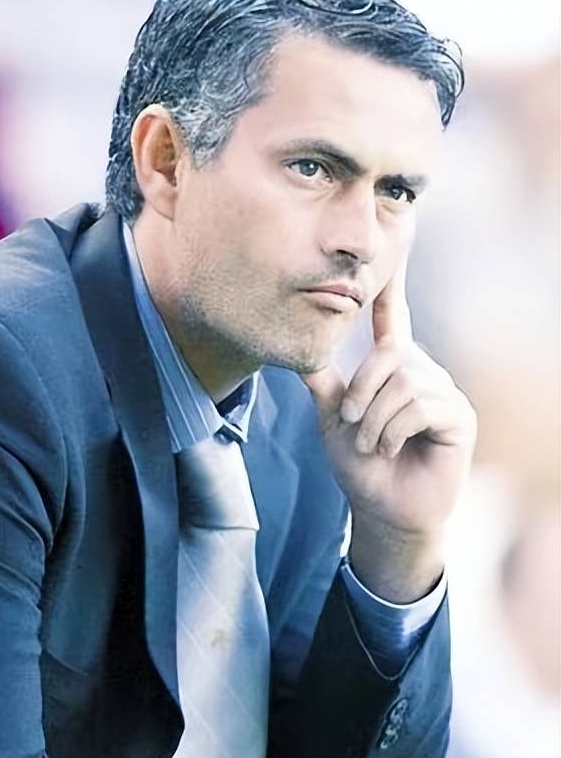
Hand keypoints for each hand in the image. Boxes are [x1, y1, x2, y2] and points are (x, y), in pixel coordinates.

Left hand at [302, 260, 476, 601]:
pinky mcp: (458, 416)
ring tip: (370, 444)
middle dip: (360, 391)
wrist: (382, 511)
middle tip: (348, 423)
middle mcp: (422, 372)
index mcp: (394, 367)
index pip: (394, 318)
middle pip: (389, 354)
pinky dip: (392, 431)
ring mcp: (444, 393)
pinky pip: (418, 406)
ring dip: (373, 420)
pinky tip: (390, 449)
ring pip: (401, 383)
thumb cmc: (362, 467)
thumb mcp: (333, 420)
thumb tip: (298, 353)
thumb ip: (323, 384)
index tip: (395, 246)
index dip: (393, 285)